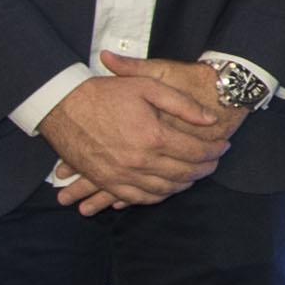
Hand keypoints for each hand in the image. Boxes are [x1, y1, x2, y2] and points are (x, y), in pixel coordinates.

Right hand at [41, 65, 233, 212]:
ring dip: (185, 184)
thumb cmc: (105, 93)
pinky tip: (167, 188)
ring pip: (164, 189)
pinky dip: (157, 196)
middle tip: (215, 161)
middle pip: (184, 173)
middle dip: (205, 168)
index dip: (215, 150)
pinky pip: (137, 198)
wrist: (61, 106)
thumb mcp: (148, 86)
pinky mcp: (106, 181)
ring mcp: (121, 175)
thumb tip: (210, 120)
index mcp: (152, 136)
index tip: (224, 145)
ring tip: (196, 174)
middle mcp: (139, 161)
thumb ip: (183, 105)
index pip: (196, 152)